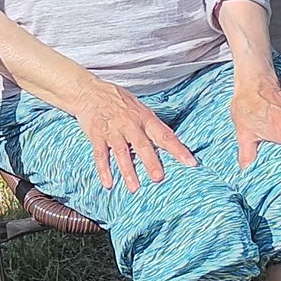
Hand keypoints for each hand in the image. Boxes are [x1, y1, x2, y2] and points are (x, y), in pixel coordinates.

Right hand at [64, 78, 197, 192]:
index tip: (191, 162)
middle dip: (151, 162)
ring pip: (121, 153)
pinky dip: (103, 169)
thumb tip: (170, 142)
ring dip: (127, 171)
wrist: (90, 91)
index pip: (165, 135)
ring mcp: (112, 130)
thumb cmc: (118, 101)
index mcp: (144, 118)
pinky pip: (100, 154)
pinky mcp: (96, 135)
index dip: (178, 149)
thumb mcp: (140, 108)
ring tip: (134, 188)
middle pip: (142, 145)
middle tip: (159, 178)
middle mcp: (130, 124)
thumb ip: (152, 125)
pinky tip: (108, 183)